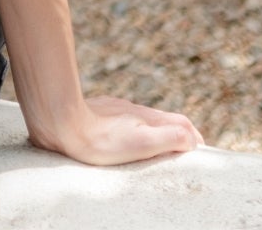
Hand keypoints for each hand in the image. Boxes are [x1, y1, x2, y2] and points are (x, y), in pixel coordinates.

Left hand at [31, 95, 203, 165]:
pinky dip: (133, 130)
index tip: (200, 152)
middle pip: (164, 120)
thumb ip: (169, 138)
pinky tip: (124, 140)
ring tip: (157, 150)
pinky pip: (123, 121)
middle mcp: (134, 110)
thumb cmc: (101, 139)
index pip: (182, 123)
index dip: (195, 137)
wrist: (61, 122)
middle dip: (178, 134)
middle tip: (184, 152)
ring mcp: (116, 110)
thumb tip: (192, 139)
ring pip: (142, 119)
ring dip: (155, 132)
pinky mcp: (99, 114)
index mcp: (148, 118)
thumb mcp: (141, 143)